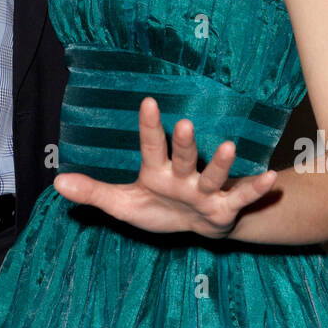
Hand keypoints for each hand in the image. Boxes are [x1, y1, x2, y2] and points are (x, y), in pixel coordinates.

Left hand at [53, 95, 278, 237]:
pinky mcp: (224, 209)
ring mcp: (205, 191)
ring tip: (230, 146)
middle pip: (183, 157)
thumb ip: (93, 192)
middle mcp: (183, 176)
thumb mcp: (122, 204)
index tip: (149, 101)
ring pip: (213, 175)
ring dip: (221, 162)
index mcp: (157, 172)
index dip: (149, 126)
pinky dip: (256, 189)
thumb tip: (57, 182)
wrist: (197, 226)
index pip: (150, 146)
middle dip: (184, 143)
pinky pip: (241, 199)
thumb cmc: (158, 208)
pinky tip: (270, 178)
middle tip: (185, 124)